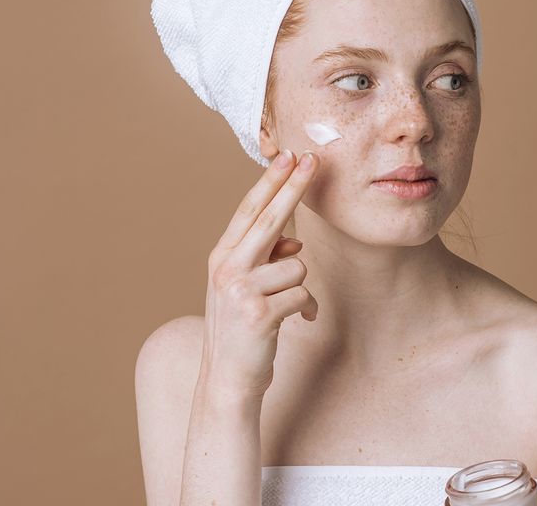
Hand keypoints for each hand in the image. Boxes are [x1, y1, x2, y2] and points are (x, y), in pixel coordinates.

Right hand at [199, 149, 319, 398]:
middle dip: (294, 186)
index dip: (270, 182)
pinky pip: (304, 295)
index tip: (288, 156)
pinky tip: (295, 322)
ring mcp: (241, 290)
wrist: (227, 379)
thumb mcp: (244, 289)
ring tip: (284, 308)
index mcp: (222, 258)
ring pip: (297, 266)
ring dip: (300, 288)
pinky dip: (307, 309)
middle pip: (270, 218)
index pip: (249, 211)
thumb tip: (295, 243)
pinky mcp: (260, 313)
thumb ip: (264, 261)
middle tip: (313, 159)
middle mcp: (227, 268)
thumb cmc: (242, 330)